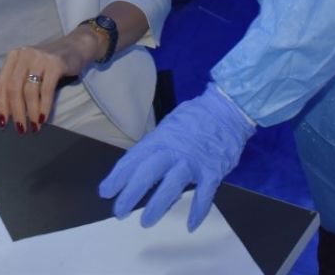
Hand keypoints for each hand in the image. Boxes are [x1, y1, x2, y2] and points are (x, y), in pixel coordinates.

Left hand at [0, 29, 96, 134]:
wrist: (76, 47)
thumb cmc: (50, 63)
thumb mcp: (30, 68)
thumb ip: (19, 83)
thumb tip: (10, 113)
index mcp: (13, 57)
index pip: (1, 83)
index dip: (1, 105)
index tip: (3, 122)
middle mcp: (24, 55)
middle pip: (14, 88)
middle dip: (16, 112)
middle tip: (20, 129)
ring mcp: (40, 58)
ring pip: (29, 90)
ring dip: (31, 112)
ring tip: (34, 126)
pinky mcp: (55, 63)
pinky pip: (46, 90)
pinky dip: (44, 106)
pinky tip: (43, 118)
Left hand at [99, 83, 255, 230]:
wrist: (228, 109)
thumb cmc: (196, 116)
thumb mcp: (170, 126)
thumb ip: (158, 148)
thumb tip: (144, 171)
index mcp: (161, 138)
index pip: (134, 158)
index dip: (118, 176)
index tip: (105, 192)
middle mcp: (174, 151)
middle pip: (147, 173)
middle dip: (131, 193)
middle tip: (119, 212)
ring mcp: (193, 162)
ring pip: (172, 186)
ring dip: (157, 206)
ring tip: (145, 222)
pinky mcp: (212, 171)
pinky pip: (204, 195)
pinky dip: (198, 211)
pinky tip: (190, 225)